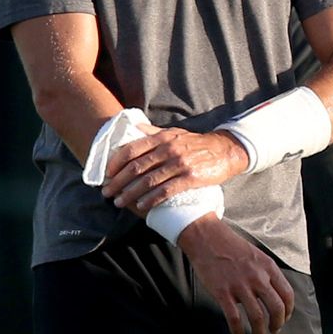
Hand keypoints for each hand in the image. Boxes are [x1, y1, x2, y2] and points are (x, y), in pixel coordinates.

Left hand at [108, 127, 250, 212]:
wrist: (225, 151)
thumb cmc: (196, 144)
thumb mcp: (175, 133)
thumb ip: (154, 132)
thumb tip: (134, 127)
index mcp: (162, 138)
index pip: (132, 149)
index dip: (116, 163)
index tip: (107, 174)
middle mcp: (169, 150)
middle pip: (136, 167)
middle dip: (118, 182)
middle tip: (108, 193)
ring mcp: (180, 164)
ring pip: (148, 181)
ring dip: (131, 193)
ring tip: (119, 202)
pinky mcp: (190, 178)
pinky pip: (166, 190)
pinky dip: (151, 199)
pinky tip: (141, 206)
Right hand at [175, 218, 295, 333]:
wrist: (207, 238)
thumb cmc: (231, 247)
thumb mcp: (257, 255)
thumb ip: (267, 273)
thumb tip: (273, 294)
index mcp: (268, 267)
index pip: (287, 294)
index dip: (288, 311)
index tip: (284, 318)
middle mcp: (257, 277)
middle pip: (276, 308)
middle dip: (277, 324)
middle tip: (274, 331)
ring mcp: (240, 285)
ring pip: (257, 317)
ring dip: (259, 332)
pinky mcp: (223, 292)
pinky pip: (234, 318)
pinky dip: (238, 330)